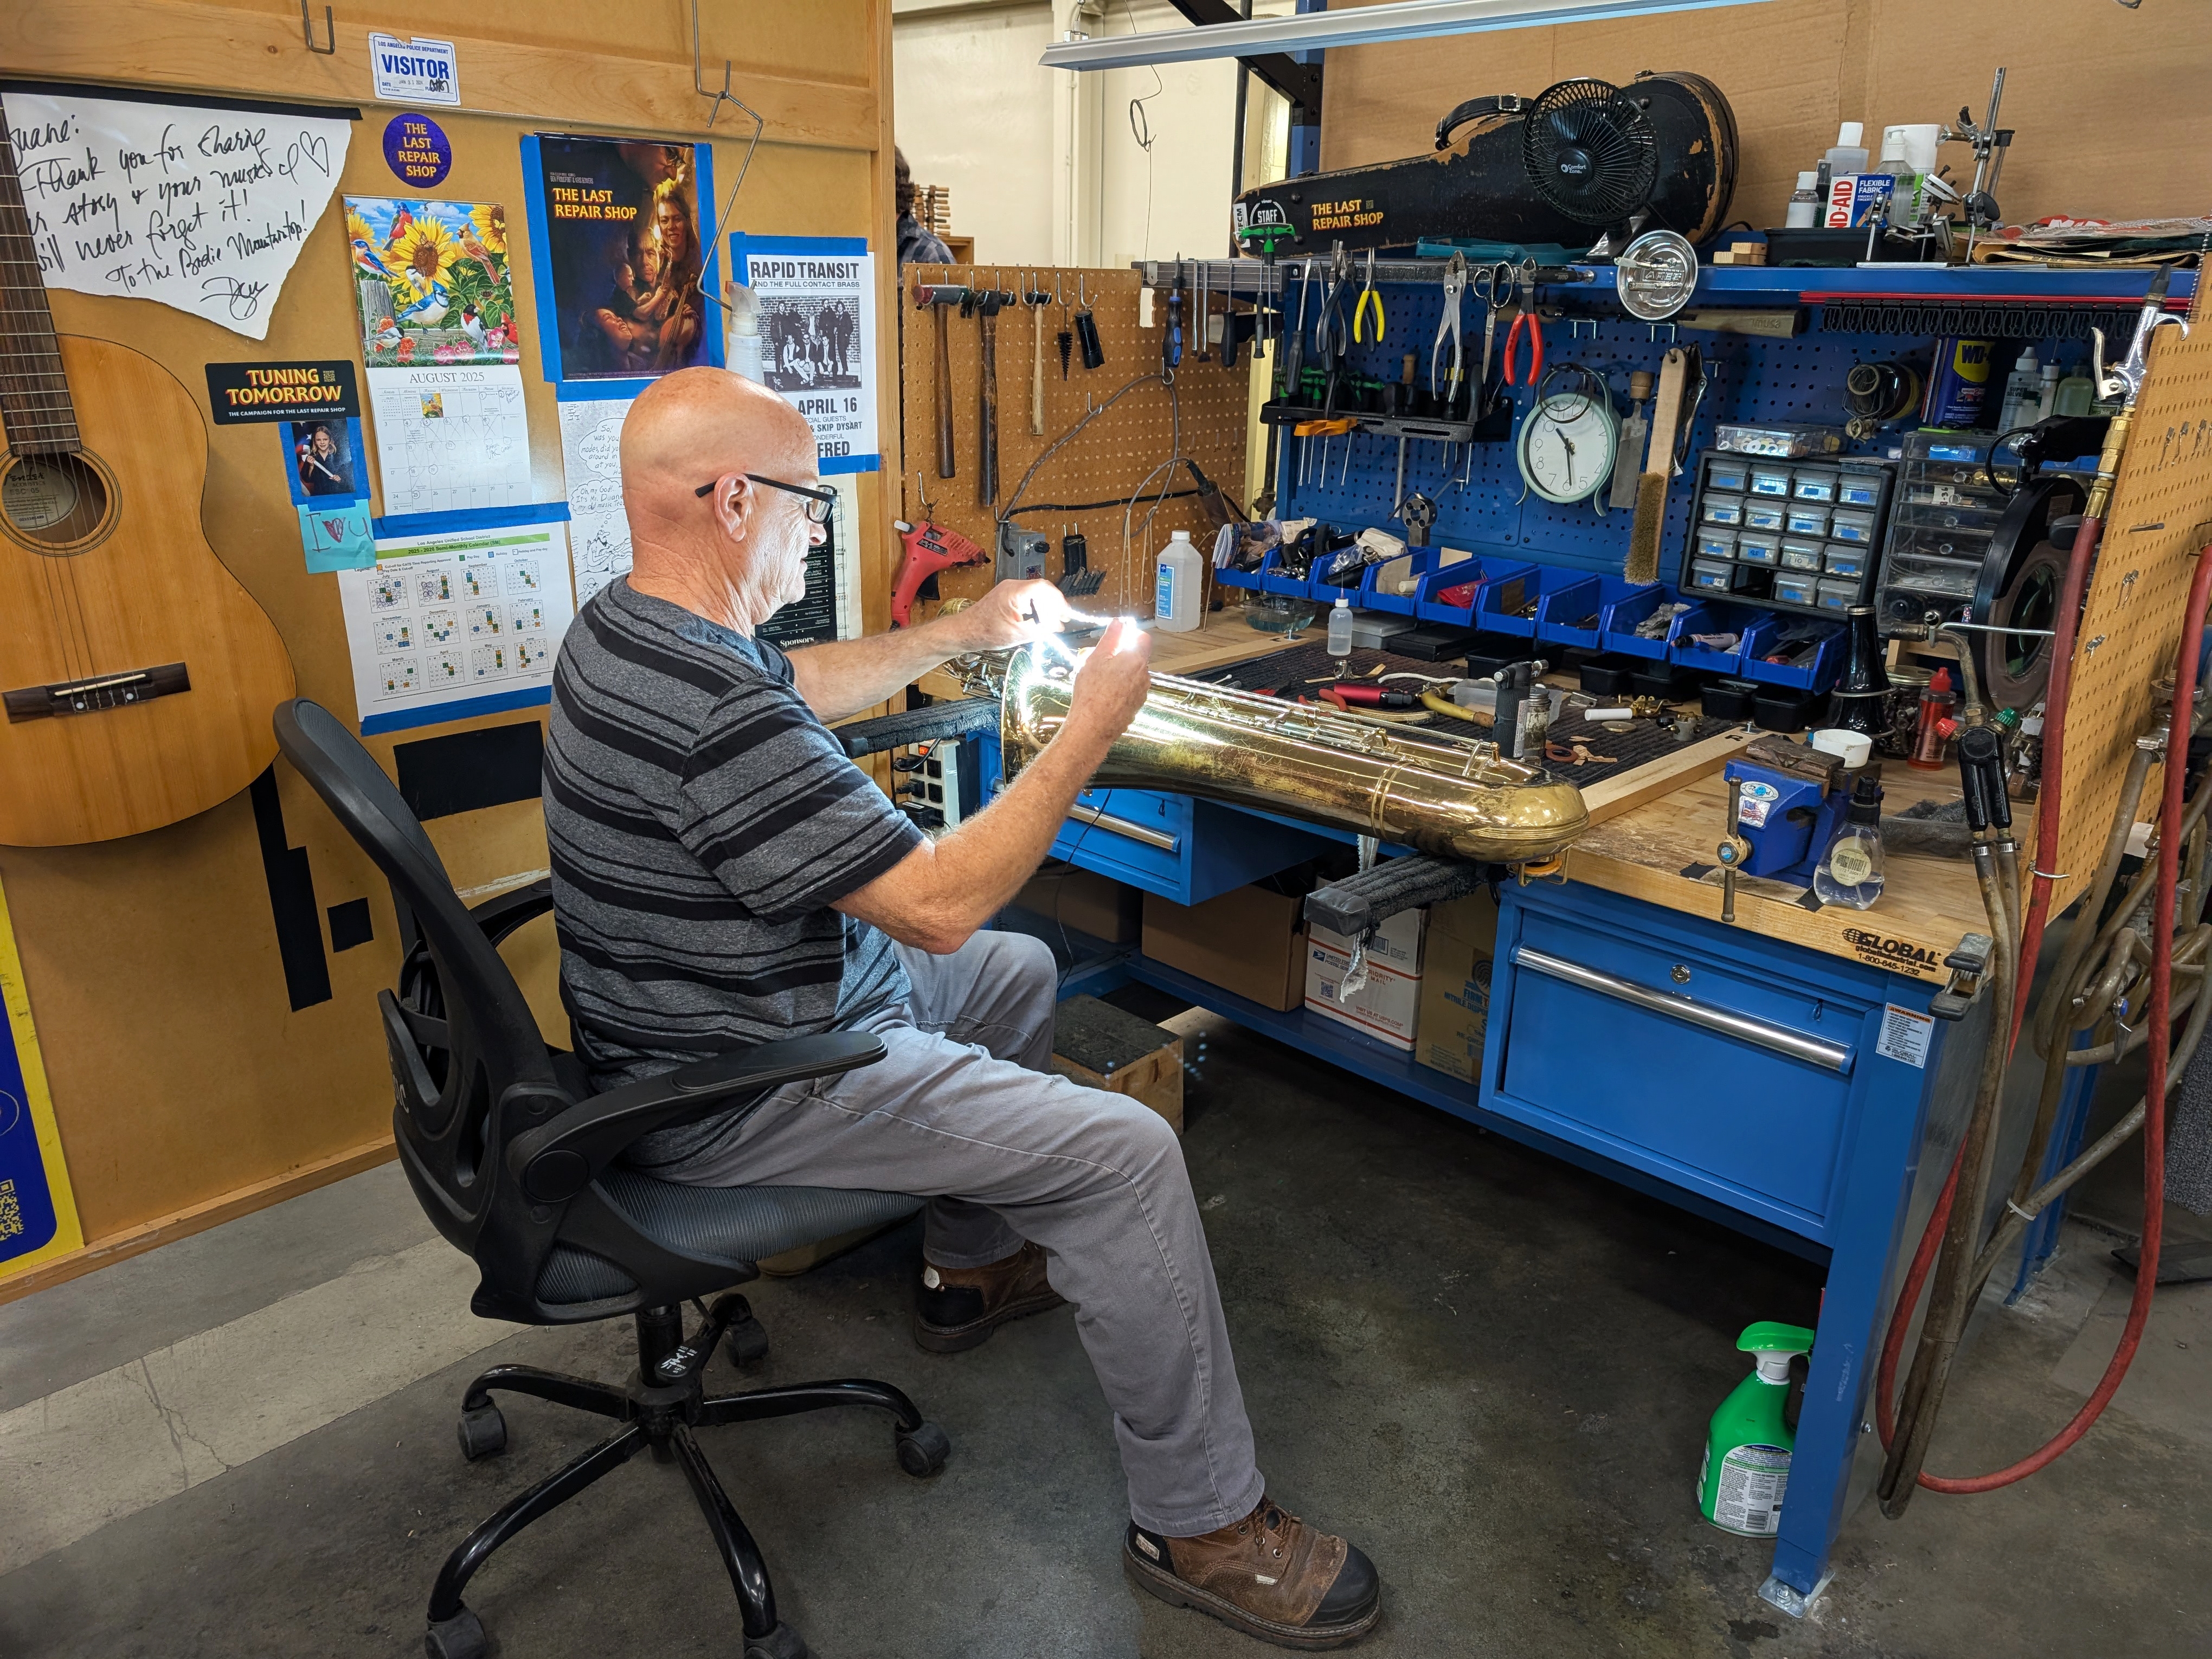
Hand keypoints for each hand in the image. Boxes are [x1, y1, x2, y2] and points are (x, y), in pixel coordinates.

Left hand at [952, 579, 1072, 650]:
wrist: (966, 632)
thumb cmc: (985, 632)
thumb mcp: (1018, 634)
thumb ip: (1041, 629)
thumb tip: (1057, 627)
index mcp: (1015, 592)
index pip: (1044, 588)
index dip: (1058, 600)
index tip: (1065, 613)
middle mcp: (1012, 586)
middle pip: (1041, 590)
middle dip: (1054, 605)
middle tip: (1061, 620)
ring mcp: (1009, 590)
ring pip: (1035, 594)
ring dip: (1045, 607)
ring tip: (1052, 623)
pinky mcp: (1006, 596)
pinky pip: (1027, 597)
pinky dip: (1035, 608)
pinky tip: (1039, 620)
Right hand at [1064, 618, 1151, 747]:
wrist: (1093, 727)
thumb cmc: (1092, 692)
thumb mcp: (1095, 658)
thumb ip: (1110, 638)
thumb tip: (1118, 623)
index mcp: (1136, 660)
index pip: (1143, 638)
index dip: (1130, 635)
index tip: (1115, 639)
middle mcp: (1144, 676)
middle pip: (1136, 657)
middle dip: (1119, 655)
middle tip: (1098, 661)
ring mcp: (1141, 693)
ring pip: (1132, 675)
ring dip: (1118, 673)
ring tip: (1096, 680)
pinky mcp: (1135, 706)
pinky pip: (1129, 690)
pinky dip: (1118, 688)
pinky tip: (1102, 694)